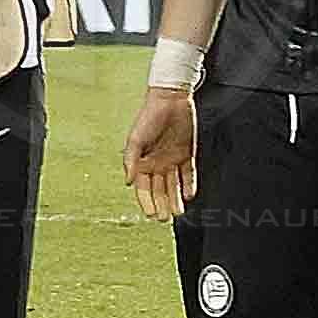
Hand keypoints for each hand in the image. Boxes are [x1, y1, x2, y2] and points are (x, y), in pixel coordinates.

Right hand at [124, 85, 197, 218]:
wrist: (170, 99)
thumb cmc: (149, 116)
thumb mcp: (136, 138)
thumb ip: (130, 160)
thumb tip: (128, 182)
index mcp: (142, 161)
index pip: (144, 187)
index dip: (147, 201)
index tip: (151, 214)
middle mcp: (156, 163)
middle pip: (159, 189)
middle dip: (161, 204)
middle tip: (164, 219)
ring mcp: (172, 159)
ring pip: (173, 185)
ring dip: (175, 199)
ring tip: (178, 213)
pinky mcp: (186, 154)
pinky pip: (188, 174)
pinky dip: (189, 185)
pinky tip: (189, 195)